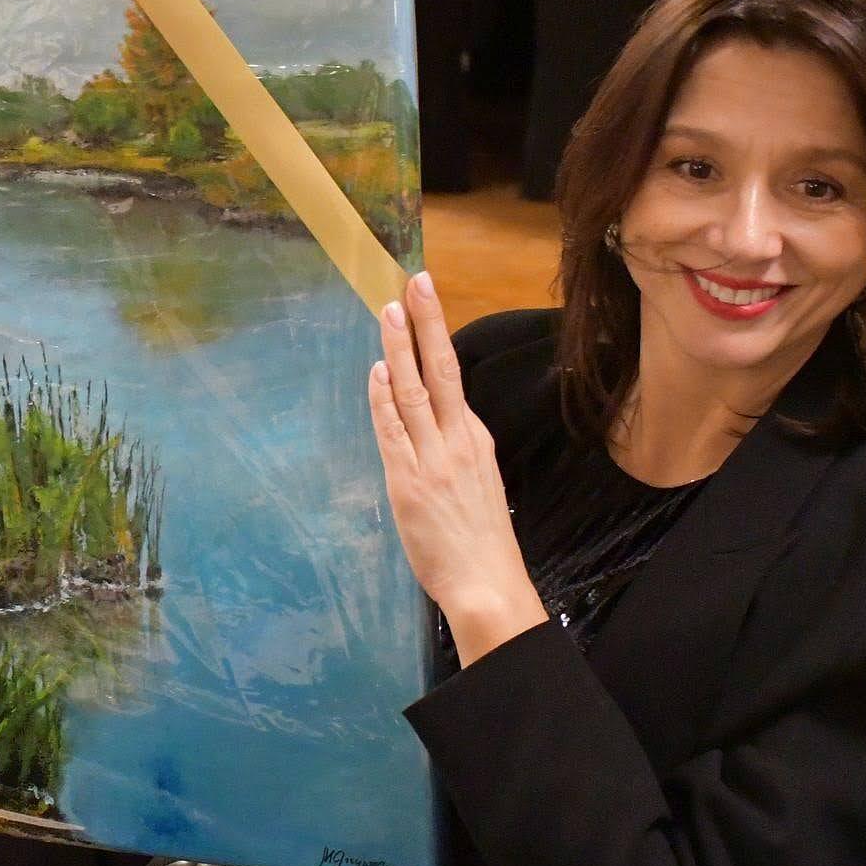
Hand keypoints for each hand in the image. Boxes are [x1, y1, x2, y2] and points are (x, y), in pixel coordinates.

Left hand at [368, 272, 547, 664]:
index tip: (426, 302)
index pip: (453, 379)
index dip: (437, 338)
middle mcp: (458, 441)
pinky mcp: (409, 481)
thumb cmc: (482, 544)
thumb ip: (460, 454)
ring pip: (413, 391)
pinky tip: (377, 372)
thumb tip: (442, 428)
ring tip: (388, 311)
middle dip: (427, 323)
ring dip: (399, 349)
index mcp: (476, 441)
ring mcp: (433, 459)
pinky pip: (393, 430)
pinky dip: (383, 399)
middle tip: (416, 282)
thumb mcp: (481, 486)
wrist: (488, 583)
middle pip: (441, 369)